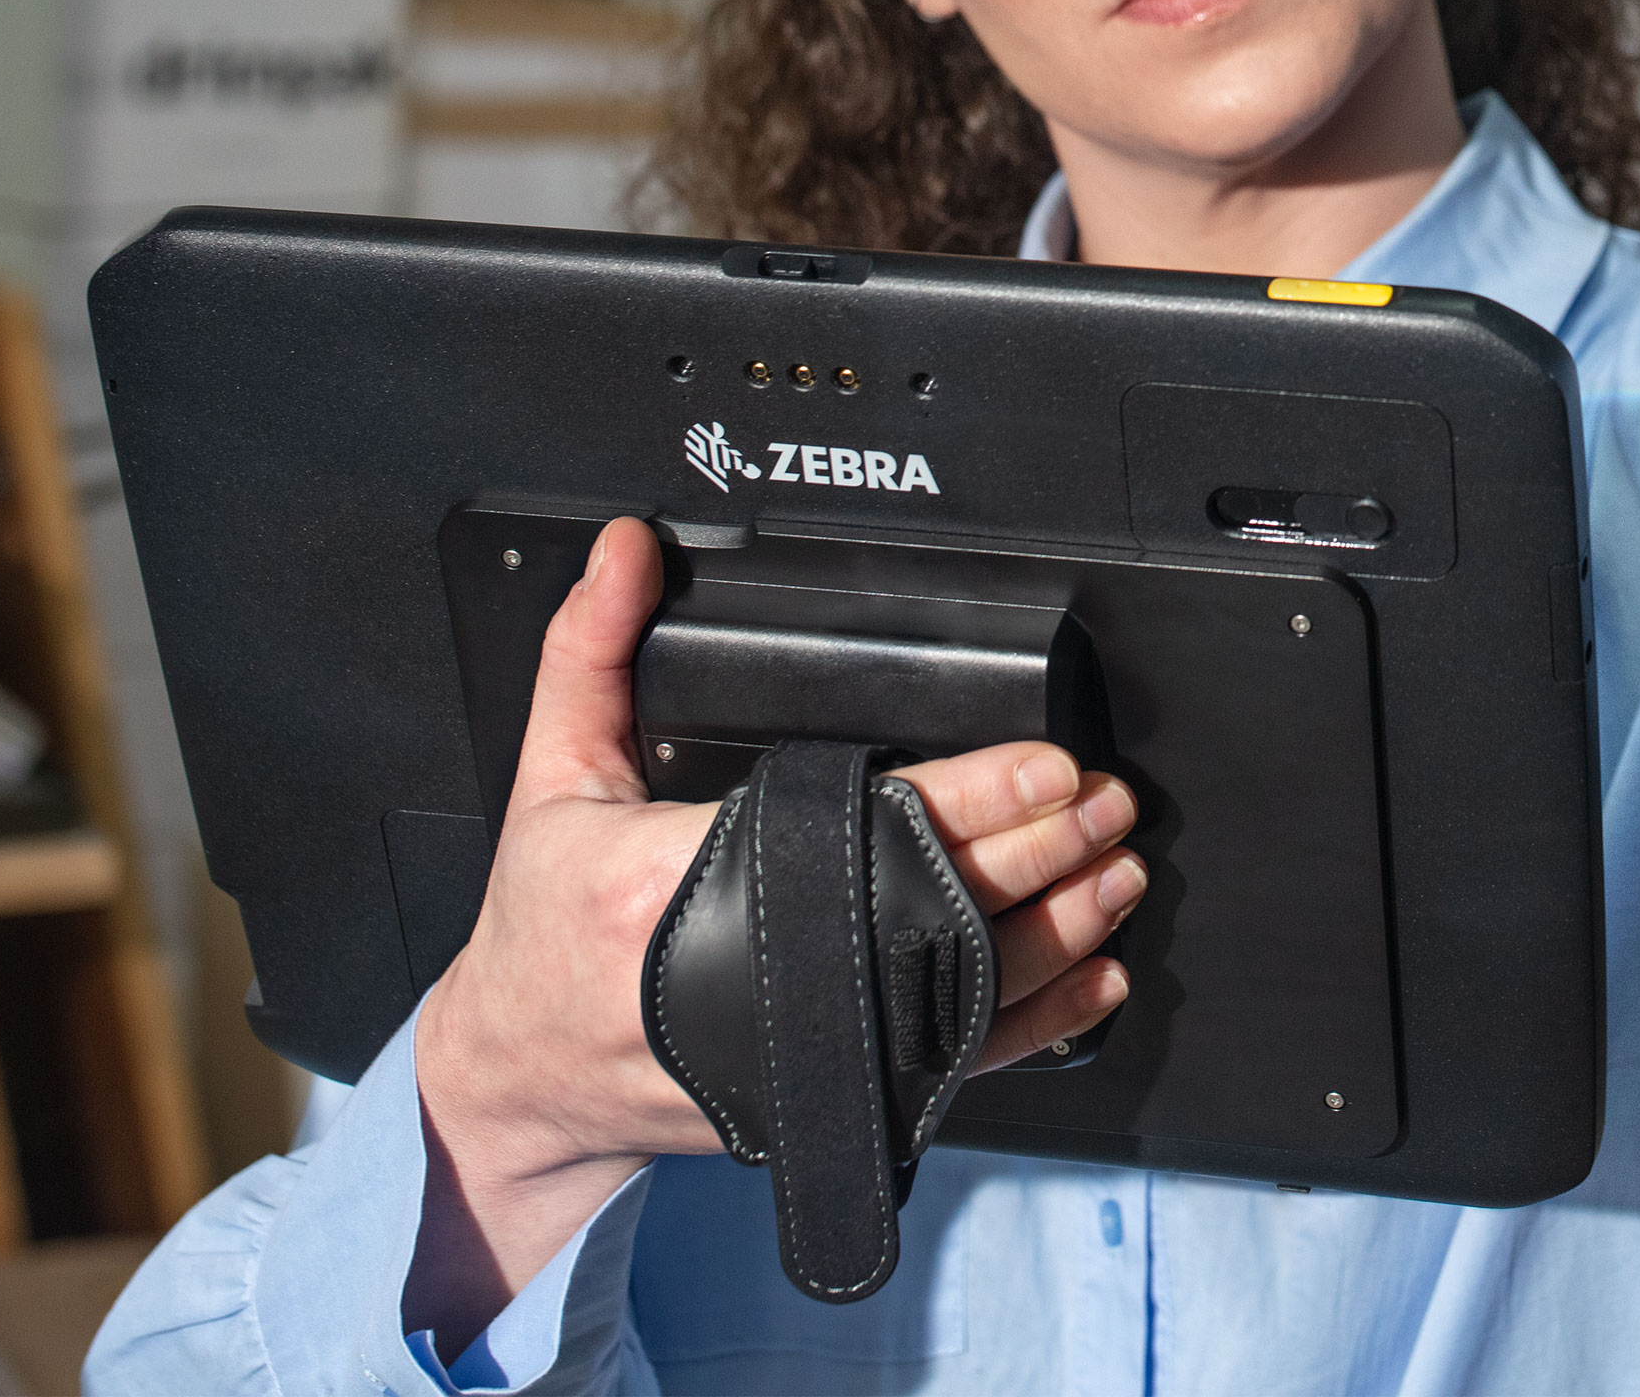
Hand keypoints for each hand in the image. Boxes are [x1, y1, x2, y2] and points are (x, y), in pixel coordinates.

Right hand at [405, 518, 1142, 1353]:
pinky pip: (959, 1067)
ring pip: (966, 998)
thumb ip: (591, 654)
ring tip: (1118, 872)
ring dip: (1062, 932)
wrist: (521, 1079)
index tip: (1046, 764)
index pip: (865, 831)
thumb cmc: (541, 933)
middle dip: (1040, 852)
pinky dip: (1041, 1024)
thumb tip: (628, 549)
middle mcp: (751, 980)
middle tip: (1106, 802)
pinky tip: (1091, 980)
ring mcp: (802, 1048)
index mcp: (678, 888)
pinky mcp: (830, 1091)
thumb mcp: (551, 779)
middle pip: (936, 910)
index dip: (973, 796)